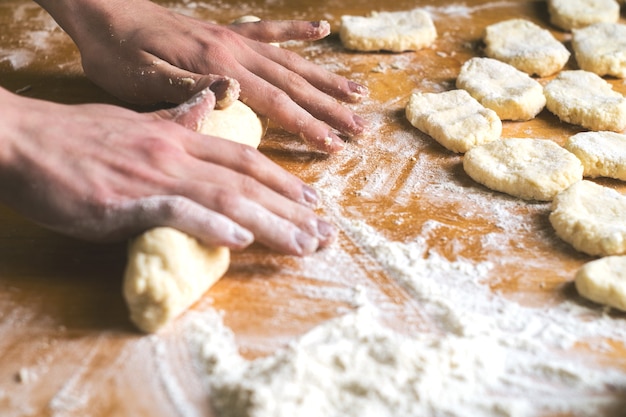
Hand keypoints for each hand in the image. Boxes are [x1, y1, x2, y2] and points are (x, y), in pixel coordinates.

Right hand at [0, 87, 335, 254]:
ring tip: (303, 244)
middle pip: (248, 179)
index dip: (283, 180)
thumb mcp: (136, 119)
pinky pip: (177, 210)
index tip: (312, 200)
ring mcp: (154, 173)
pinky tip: (240, 238)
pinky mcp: (126, 198)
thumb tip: (208, 106)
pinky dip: (211, 222)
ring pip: (226, 196)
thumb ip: (178, 117)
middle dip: (292, 208)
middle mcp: (176, 151)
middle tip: (325, 233)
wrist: (22, 139)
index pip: (245, 158)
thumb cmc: (77, 136)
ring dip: (270, 222)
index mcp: (179, 135)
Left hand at [35, 0, 367, 152]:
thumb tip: (237, 92)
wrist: (105, 13)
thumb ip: (190, 87)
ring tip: (357, 92)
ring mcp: (235, 38)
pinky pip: (271, 30)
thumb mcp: (143, 79)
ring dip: (326, 78)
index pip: (274, 101)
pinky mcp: (228, 32)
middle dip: (330, 108)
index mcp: (218, 66)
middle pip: (294, 83)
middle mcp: (235, 51)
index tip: (334, 144)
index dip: (306, 125)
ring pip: (291, 60)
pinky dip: (298, 31)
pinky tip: (322, 30)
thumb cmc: (119, 55)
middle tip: (361, 128)